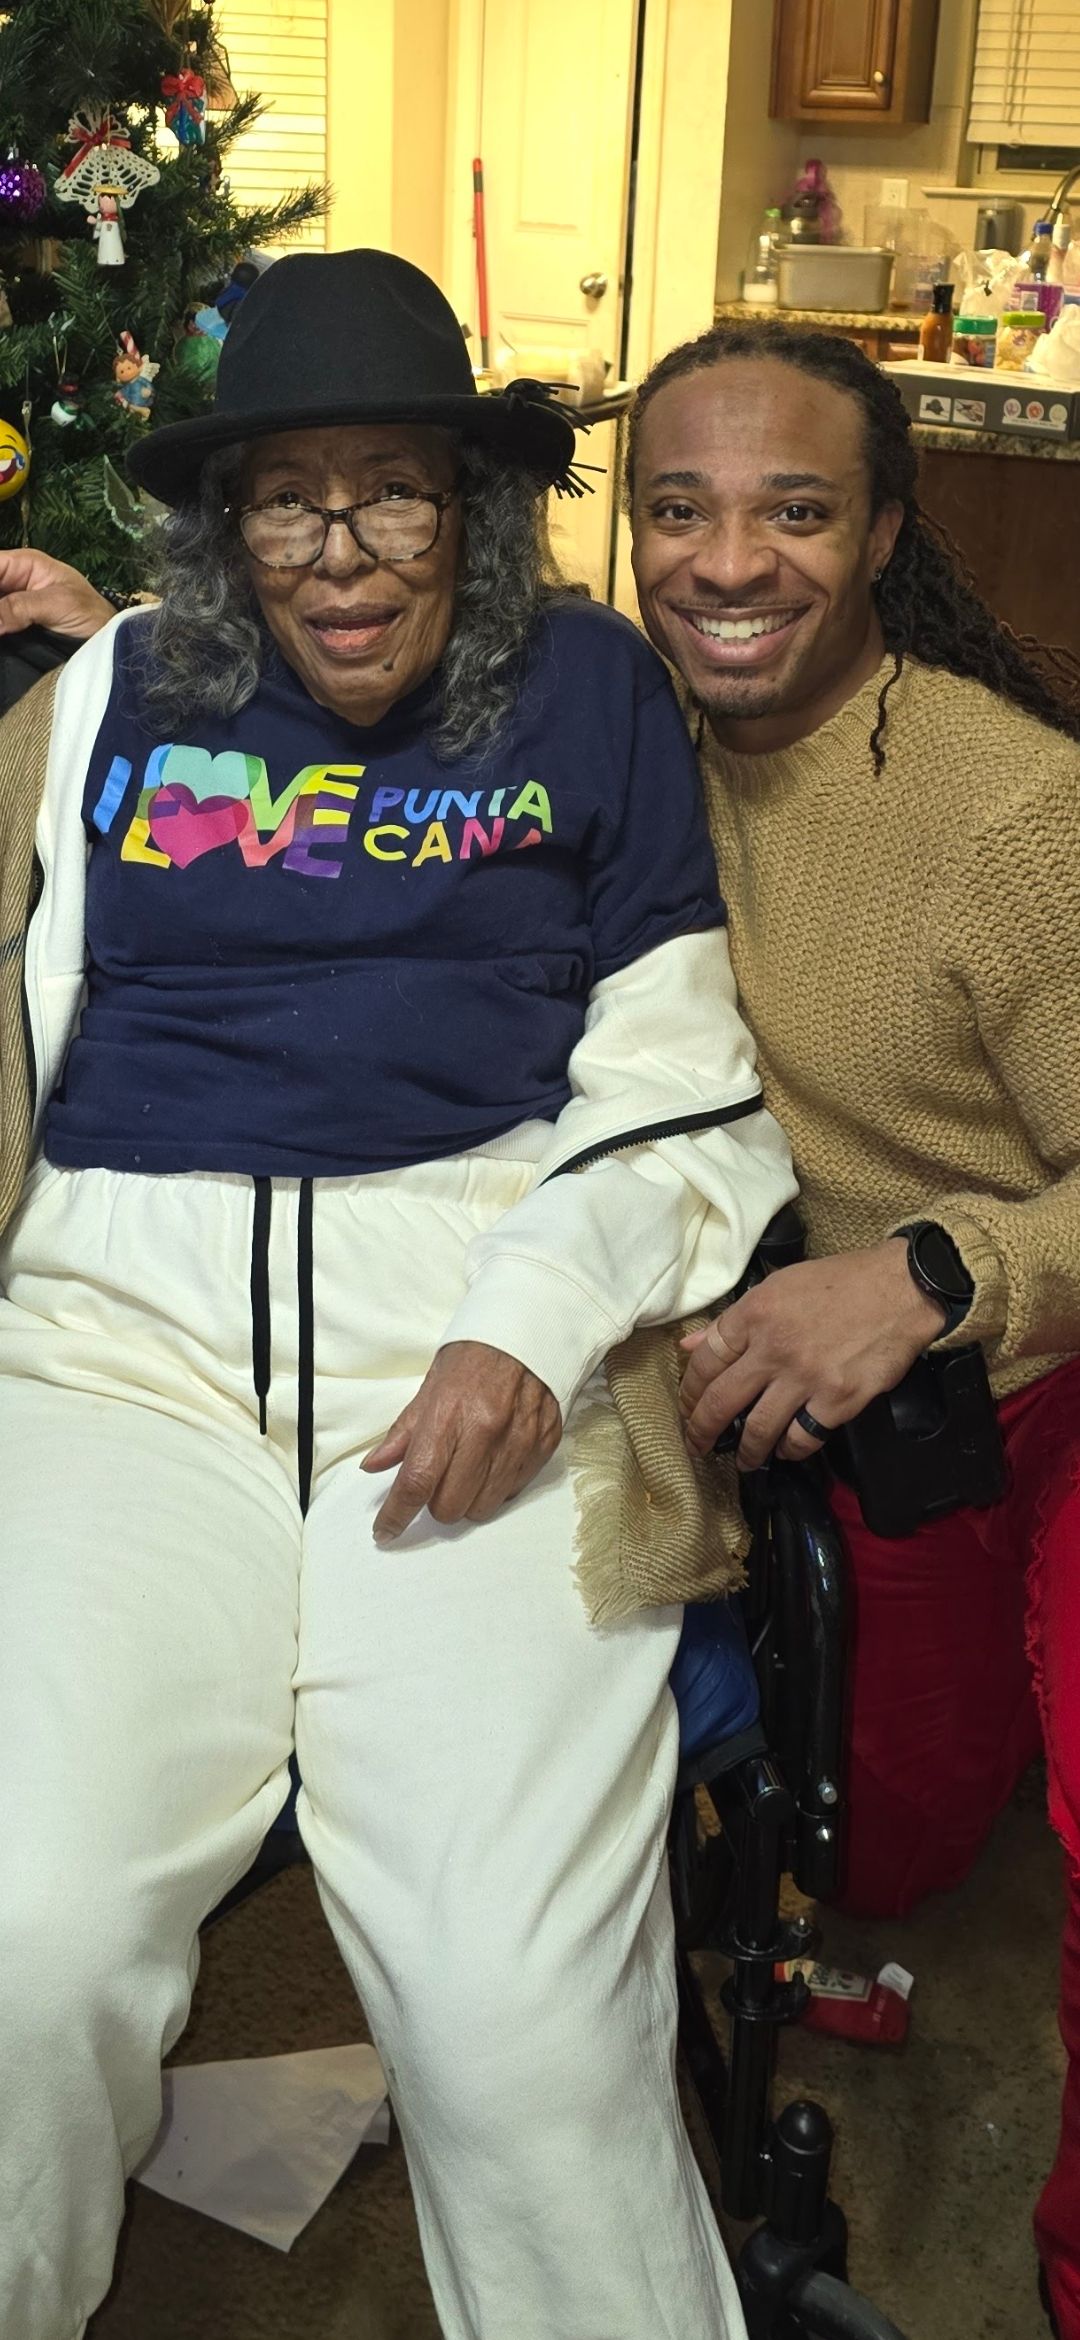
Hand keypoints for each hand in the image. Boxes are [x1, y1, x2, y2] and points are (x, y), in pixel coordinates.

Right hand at [0, 550, 113, 641]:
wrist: (110, 640)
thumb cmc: (91, 612)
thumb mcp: (57, 604)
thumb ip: (19, 608)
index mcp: (23, 565)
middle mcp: (12, 582)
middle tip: (0, 624)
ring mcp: (11, 606)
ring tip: (2, 631)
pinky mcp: (13, 628)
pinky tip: (0, 635)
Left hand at [362, 1340, 561, 1541]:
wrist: (527, 1332)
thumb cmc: (474, 1358)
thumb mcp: (430, 1388)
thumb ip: (403, 1433)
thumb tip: (374, 1466)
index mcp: (451, 1415)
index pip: (417, 1481)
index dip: (396, 1514)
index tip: (385, 1530)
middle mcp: (487, 1432)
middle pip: (450, 1506)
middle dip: (436, 1502)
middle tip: (437, 1479)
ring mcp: (520, 1442)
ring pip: (482, 1508)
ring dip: (467, 1499)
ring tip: (466, 1469)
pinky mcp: (544, 1446)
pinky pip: (512, 1492)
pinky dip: (496, 1486)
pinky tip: (493, 1460)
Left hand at [679, 1239, 946, 1469]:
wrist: (901, 1289)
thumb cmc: (840, 1282)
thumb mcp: (780, 1286)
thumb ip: (735, 1320)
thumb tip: (691, 1345)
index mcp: (755, 1313)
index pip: (706, 1360)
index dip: (690, 1391)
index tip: (687, 1408)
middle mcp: (774, 1348)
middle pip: (722, 1401)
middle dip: (702, 1431)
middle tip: (697, 1446)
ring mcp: (806, 1378)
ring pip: (759, 1429)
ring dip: (747, 1451)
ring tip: (745, 1461)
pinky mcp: (837, 1400)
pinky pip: (802, 1437)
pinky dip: (790, 1449)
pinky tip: (786, 1449)